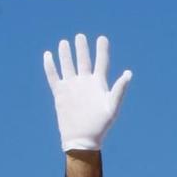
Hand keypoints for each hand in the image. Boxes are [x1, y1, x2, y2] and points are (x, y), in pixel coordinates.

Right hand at [44, 33, 130, 152]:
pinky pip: (53, 77)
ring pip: (68, 65)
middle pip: (83, 60)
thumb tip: (128, 74)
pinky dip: (50, 66)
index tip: (102, 38)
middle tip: (80, 36)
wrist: (82, 139)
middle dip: (82, 48)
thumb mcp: (112, 107)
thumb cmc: (100, 125)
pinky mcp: (60, 93)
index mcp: (99, 84)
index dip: (102, 50)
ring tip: (65, 42)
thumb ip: (119, 90)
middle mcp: (85, 83)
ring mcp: (72, 87)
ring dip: (66, 54)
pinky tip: (48, 55)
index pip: (101, 62)